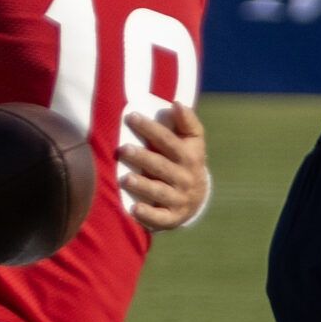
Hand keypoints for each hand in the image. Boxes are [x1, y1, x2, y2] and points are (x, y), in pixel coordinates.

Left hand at [119, 103, 209, 231]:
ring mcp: (179, 198)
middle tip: (123, 149)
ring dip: (143, 185)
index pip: (168, 141)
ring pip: (159, 191)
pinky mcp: (172, 217)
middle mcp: (185, 178)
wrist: (198, 198)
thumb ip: (186, 122)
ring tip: (125, 179)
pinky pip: (160, 217)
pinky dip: (148, 214)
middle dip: (143, 158)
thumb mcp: (193, 141)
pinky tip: (134, 209)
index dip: (151, 128)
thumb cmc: (187, 160)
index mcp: (189, 156)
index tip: (131, 116)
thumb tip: (177, 104)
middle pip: (162, 166)